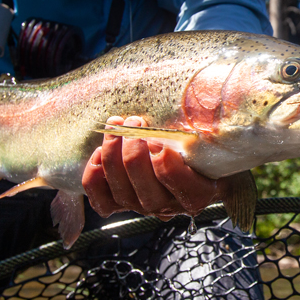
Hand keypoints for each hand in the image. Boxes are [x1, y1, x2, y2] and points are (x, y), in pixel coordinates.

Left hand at [82, 116, 220, 220]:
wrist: (179, 153)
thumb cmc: (193, 139)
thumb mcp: (205, 132)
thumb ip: (204, 120)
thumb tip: (203, 93)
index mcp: (196, 193)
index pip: (182, 187)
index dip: (165, 162)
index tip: (157, 137)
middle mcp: (168, 205)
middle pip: (146, 190)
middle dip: (134, 151)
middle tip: (134, 122)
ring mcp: (141, 206)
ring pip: (121, 192)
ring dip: (112, 155)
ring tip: (115, 127)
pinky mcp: (118, 203)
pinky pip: (101, 202)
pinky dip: (94, 178)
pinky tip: (98, 154)